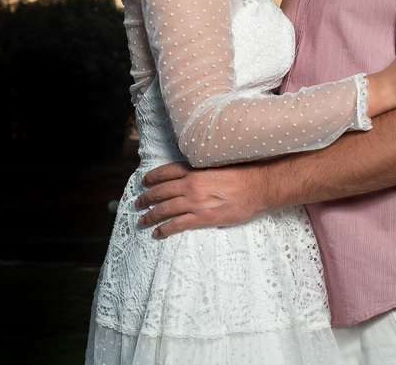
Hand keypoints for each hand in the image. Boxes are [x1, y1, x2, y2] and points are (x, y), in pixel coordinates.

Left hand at [133, 160, 266, 237]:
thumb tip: (191, 170)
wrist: (257, 186)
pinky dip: (164, 229)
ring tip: (142, 220)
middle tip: (138, 203)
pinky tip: (157, 232)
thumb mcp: (216, 164)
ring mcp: (195, 201)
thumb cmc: (242, 174)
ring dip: (150, 215)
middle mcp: (190, 184)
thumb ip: (201, 168)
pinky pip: (177, 224)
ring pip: (164, 209)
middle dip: (146, 198)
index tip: (144, 181)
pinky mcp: (202, 217)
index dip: (152, 177)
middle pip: (160, 191)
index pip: (165, 172)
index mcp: (193, 169)